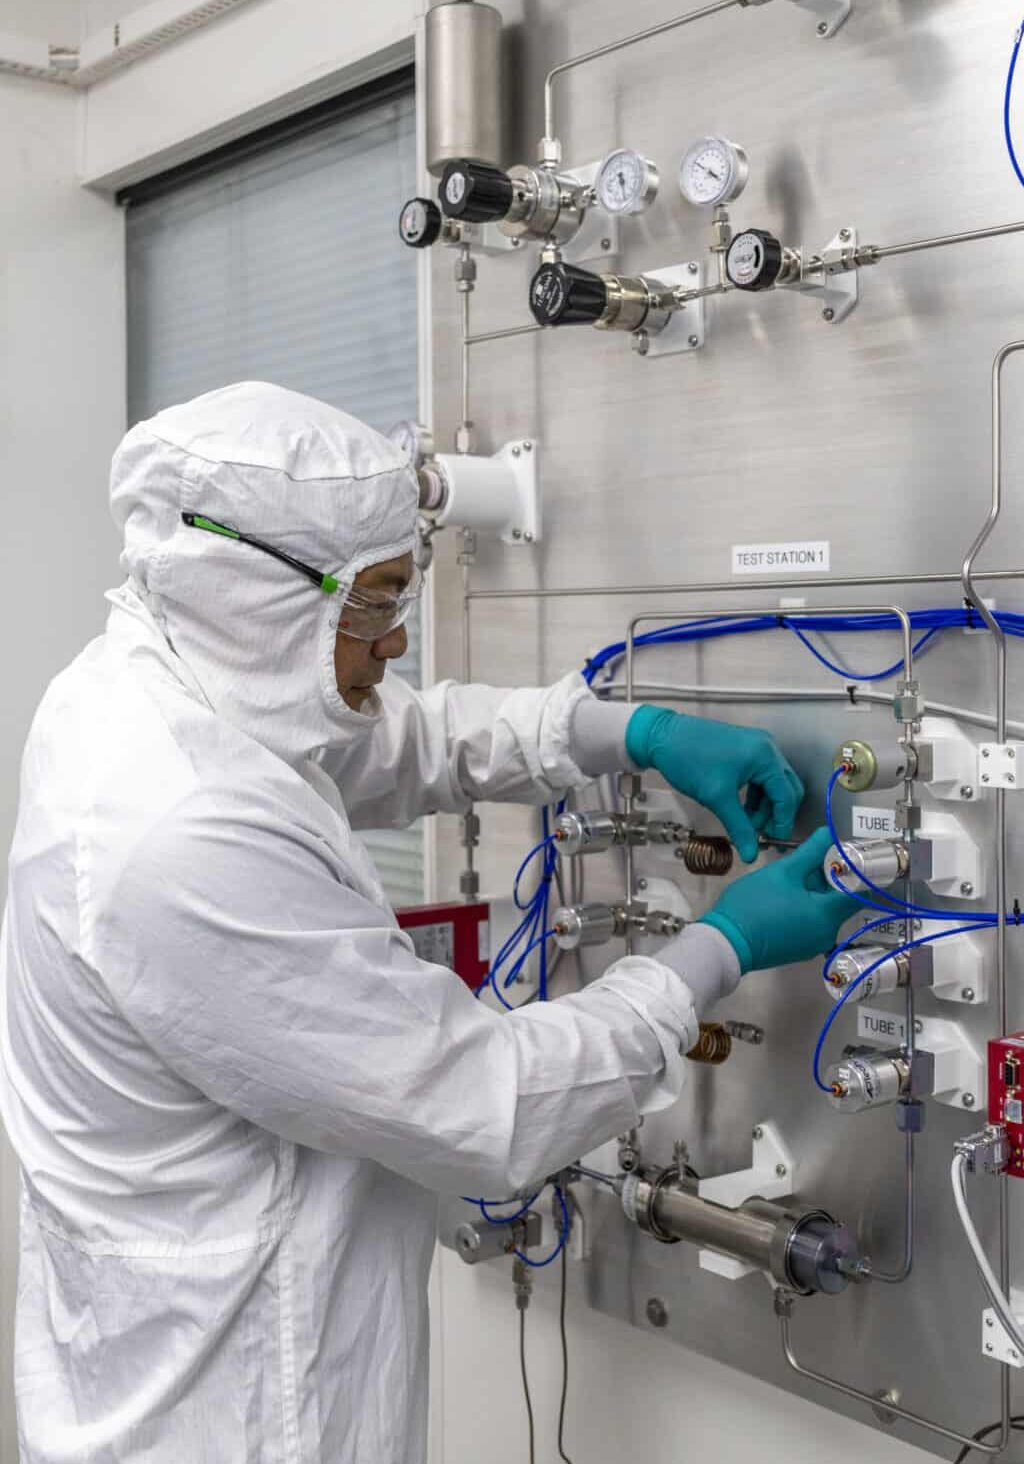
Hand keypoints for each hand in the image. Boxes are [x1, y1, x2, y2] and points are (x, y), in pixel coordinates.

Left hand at [625, 706, 803, 862]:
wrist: (662, 737)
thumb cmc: (687, 758)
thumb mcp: (716, 797)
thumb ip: (738, 827)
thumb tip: (751, 851)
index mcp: (764, 756)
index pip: (786, 795)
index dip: (782, 822)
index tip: (773, 840)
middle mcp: (766, 747)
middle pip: (785, 789)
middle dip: (775, 814)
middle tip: (761, 835)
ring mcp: (756, 746)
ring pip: (772, 784)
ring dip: (763, 807)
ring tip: (746, 824)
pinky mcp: (745, 749)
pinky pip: (760, 777)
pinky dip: (754, 796)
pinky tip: (741, 810)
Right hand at [698, 827, 860, 974]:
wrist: (725, 942)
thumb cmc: (755, 904)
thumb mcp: (783, 872)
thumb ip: (810, 852)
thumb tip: (828, 834)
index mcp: (828, 915)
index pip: (859, 893)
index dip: (854, 871)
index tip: (840, 855)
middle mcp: (827, 934)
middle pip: (839, 901)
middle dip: (828, 878)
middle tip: (808, 859)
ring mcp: (812, 944)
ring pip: (823, 911)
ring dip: (814, 892)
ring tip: (792, 875)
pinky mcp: (798, 949)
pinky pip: (810, 923)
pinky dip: (805, 907)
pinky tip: (785, 895)